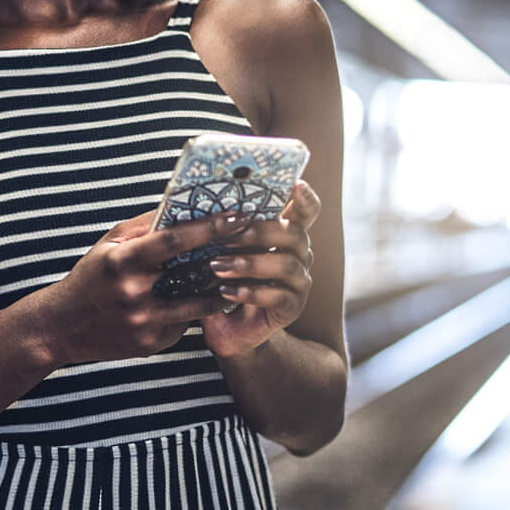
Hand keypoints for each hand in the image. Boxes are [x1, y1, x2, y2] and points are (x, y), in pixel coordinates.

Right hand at [32, 208, 241, 366]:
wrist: (63, 327)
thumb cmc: (90, 277)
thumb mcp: (109, 244)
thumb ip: (142, 226)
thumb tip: (178, 205)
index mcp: (122, 261)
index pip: (173, 240)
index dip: (208, 228)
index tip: (237, 216)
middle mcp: (134, 292)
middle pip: (193, 273)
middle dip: (225, 257)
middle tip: (250, 244)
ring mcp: (144, 321)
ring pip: (198, 304)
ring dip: (220, 289)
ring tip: (237, 276)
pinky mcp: (151, 343)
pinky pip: (184, 324)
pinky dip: (192, 311)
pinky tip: (198, 302)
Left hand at [201, 180, 319, 357]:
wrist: (225, 326)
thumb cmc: (221, 278)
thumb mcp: (219, 249)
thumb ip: (221, 228)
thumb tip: (203, 204)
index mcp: (284, 233)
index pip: (306, 211)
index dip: (306, 197)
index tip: (297, 184)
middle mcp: (299, 254)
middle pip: (295, 233)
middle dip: (259, 232)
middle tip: (225, 238)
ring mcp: (299, 281)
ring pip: (287, 264)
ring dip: (249, 264)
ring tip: (217, 267)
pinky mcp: (292, 307)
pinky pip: (279, 296)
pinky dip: (251, 292)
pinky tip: (226, 292)